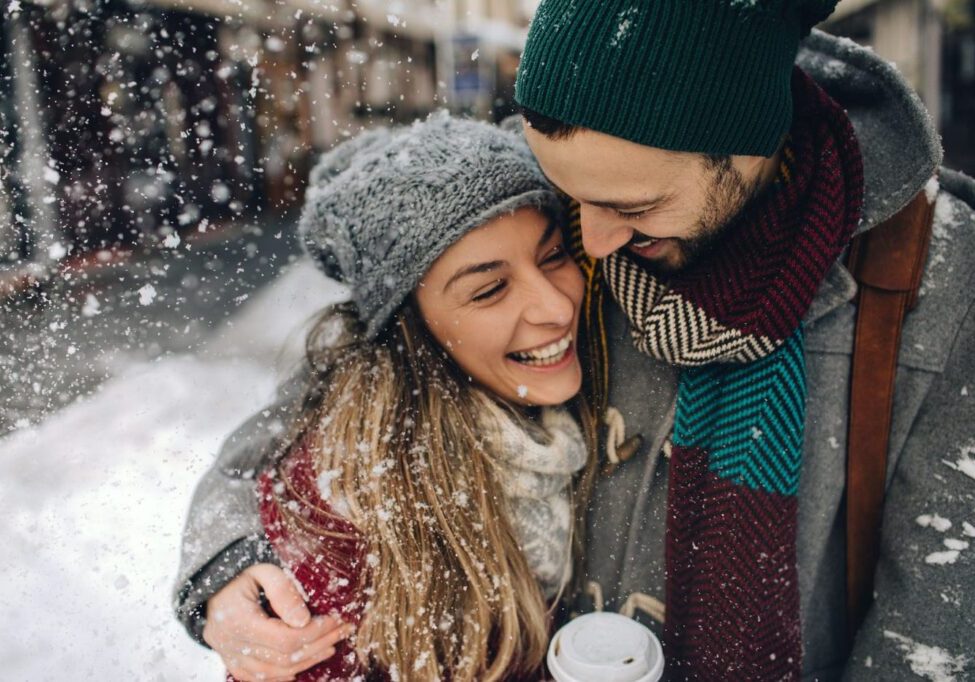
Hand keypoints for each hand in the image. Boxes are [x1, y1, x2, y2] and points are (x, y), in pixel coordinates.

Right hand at [203, 564, 352, 680]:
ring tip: (331, 644)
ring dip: (307, 661)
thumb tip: (304, 620)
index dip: (315, 632)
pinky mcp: (234, 664)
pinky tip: (305, 662)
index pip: (285, 638)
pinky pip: (262, 678)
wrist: (212, 589)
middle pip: (284, 658)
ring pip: (275, 672)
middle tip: (343, 630)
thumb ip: (283, 590)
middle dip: (319, 644)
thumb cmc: (241, 575)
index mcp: (237, 621)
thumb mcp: (263, 570)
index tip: (337, 619)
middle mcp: (231, 645)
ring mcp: (231, 658)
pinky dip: (286, 673)